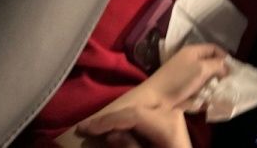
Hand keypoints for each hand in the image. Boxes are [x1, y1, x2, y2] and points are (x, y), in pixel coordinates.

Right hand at [77, 106, 191, 147]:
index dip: (109, 120)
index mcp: (167, 126)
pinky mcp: (170, 119)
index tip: (86, 128)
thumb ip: (130, 147)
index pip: (134, 115)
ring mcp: (172, 115)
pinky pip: (145, 116)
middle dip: (110, 119)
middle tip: (85, 128)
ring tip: (95, 127)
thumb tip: (111, 135)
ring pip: (138, 111)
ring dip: (118, 119)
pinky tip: (114, 128)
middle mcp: (171, 114)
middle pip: (135, 111)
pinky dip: (129, 122)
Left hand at [140, 43, 228, 109]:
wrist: (155, 99)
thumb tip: (228, 67)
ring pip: (206, 78)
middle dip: (220, 73)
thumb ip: (217, 65)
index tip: (233, 70)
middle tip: (227, 83)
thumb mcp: (201, 69)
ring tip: (218, 93)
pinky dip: (204, 94)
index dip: (225, 57)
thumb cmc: (178, 80)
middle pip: (211, 63)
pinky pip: (199, 89)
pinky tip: (208, 101)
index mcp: (193, 51)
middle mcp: (190, 60)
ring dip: (213, 86)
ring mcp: (186, 75)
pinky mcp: (183, 89)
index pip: (214, 48)